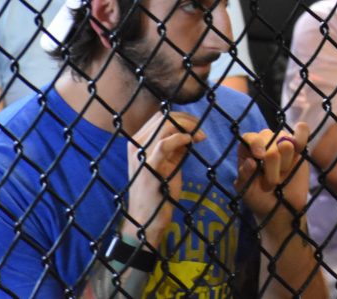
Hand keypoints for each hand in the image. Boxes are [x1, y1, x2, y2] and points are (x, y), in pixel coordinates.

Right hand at [123, 111, 204, 245]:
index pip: (159, 118)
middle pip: (163, 118)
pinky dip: (180, 138)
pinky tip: (191, 141)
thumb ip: (175, 147)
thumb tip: (190, 132)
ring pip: (165, 126)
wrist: (145, 219)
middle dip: (187, 120)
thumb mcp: (167, 163)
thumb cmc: (157, 191)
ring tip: (201, 136)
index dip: (181, 117)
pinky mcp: (148, 167)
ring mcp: (140, 155)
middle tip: (201, 130)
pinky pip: (165, 144)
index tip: (196, 125)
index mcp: (137, 142)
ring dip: (188, 127)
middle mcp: (135, 144)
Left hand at [235, 122, 310, 221]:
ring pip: (286, 140)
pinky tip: (300, 146)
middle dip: (271, 163)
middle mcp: (265, 142)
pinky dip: (301, 135)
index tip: (259, 156)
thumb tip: (250, 162)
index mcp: (248, 150)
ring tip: (283, 174)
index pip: (250, 138)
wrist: (280, 209)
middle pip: (269, 138)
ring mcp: (283, 143)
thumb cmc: (259, 198)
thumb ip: (245, 177)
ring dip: (285, 160)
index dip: (256, 144)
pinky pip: (302, 134)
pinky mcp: (299, 149)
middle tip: (271, 183)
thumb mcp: (247, 191)